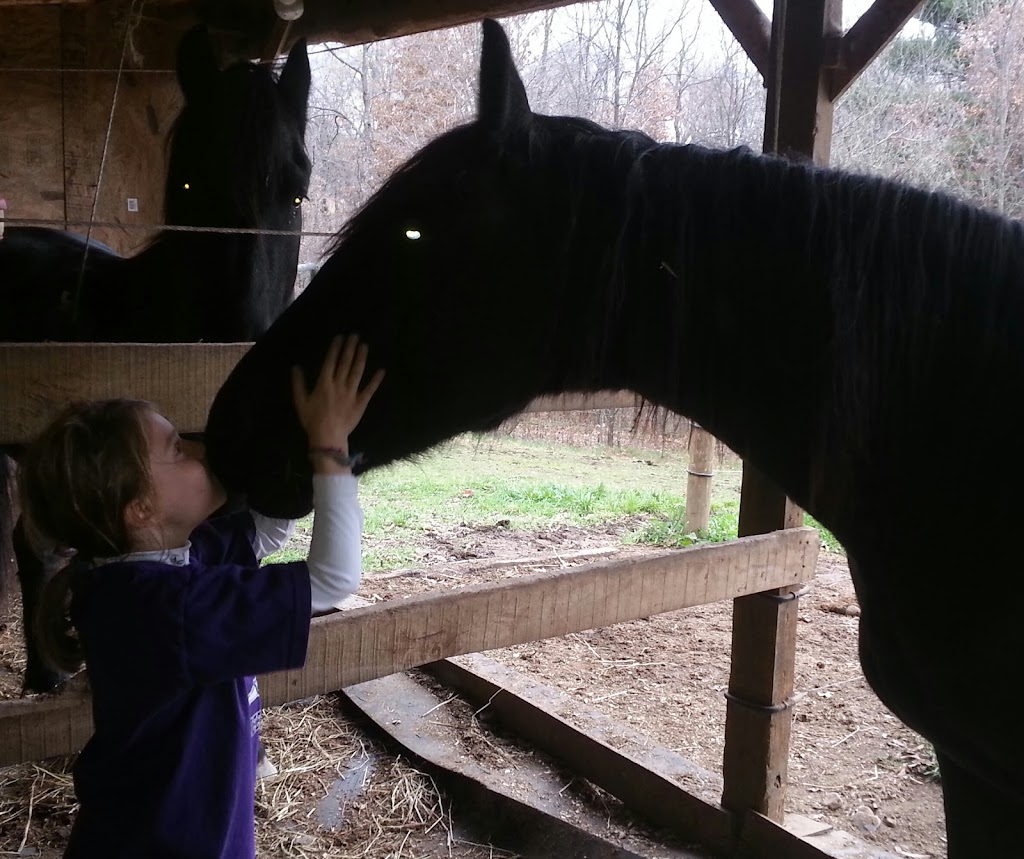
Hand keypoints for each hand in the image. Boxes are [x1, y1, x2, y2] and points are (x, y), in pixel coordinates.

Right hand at [292, 335, 384, 452]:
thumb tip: (295, 367)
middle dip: (350, 348)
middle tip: (355, 335)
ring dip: (361, 358)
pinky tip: (381, 370)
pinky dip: (376, 380)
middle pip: (345, 363)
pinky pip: (369, 389)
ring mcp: (351, 393)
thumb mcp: (300, 402)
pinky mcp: (361, 402)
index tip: (340, 337)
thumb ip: (298, 384)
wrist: (327, 437)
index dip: (336, 348)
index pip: (330, 361)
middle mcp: (339, 385)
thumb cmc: (312, 420)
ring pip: (357, 372)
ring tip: (364, 346)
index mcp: (324, 383)